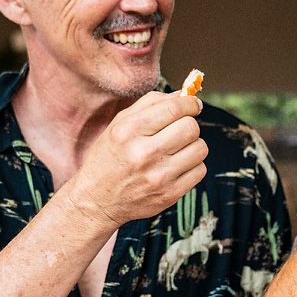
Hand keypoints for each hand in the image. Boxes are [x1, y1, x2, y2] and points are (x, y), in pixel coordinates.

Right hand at [67, 92, 207, 229]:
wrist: (96, 202)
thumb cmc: (109, 158)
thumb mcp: (118, 124)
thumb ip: (150, 103)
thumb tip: (183, 94)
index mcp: (129, 131)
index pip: (174, 108)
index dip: (190, 103)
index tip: (193, 105)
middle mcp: (144, 153)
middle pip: (191, 127)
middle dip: (190, 124)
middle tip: (180, 129)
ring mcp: (158, 176)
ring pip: (200, 148)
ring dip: (193, 145)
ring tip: (178, 149)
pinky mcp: (169, 195)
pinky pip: (200, 170)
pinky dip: (193, 165)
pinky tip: (177, 166)